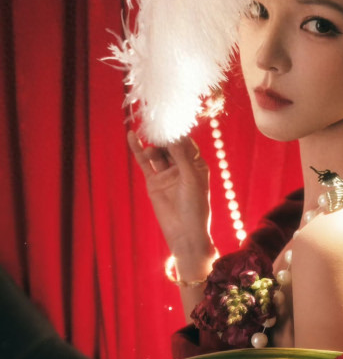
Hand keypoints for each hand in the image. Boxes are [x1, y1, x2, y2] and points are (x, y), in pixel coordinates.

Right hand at [128, 131, 214, 263]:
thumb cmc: (195, 206)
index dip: (179, 135)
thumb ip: (182, 157)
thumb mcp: (191, 179)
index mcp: (196, 165)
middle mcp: (181, 168)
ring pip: (158, 153)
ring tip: (154, 153)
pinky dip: (138, 149)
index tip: (171, 126)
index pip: (187, 144)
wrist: (184, 232)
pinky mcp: (153, 182)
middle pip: (171, 146)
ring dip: (154, 147)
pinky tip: (131, 136)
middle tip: (158, 132)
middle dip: (165, 139)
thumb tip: (173, 136)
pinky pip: (144, 163)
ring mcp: (166, 174)